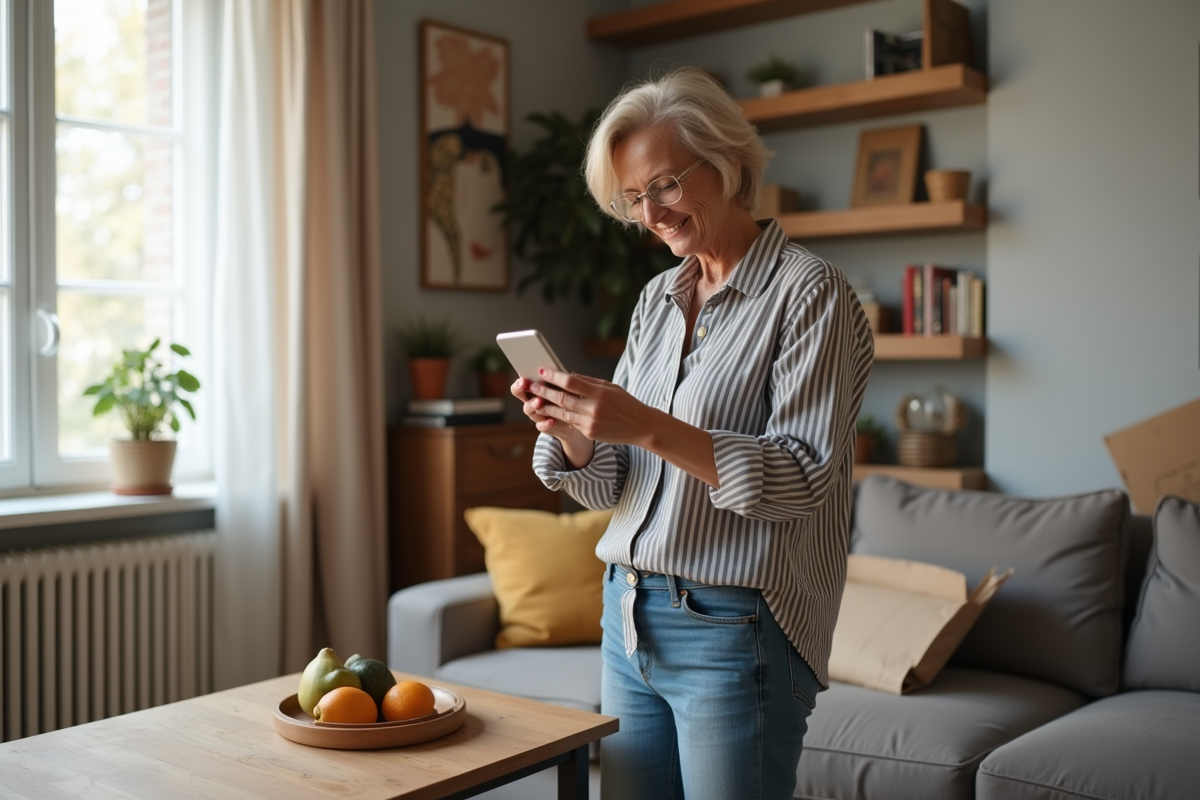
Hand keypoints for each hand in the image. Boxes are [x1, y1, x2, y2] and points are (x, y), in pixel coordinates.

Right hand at [511, 376, 579, 438]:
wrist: (576, 420)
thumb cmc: (568, 398)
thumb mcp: (564, 386)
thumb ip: (557, 380)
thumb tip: (557, 370)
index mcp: (535, 387)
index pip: (521, 381)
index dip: (519, 379)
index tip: (523, 377)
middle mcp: (532, 400)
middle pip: (520, 393)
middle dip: (520, 389)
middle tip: (525, 384)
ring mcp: (536, 414)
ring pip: (528, 409)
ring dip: (532, 404)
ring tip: (539, 401)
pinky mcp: (543, 426)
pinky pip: (540, 426)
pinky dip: (544, 423)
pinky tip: (551, 420)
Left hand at [526, 368, 650, 446]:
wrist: (641, 427)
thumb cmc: (625, 403)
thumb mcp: (610, 387)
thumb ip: (588, 382)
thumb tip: (567, 375)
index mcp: (599, 392)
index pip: (571, 382)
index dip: (554, 376)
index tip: (542, 371)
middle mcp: (593, 408)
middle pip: (562, 398)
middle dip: (543, 391)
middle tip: (530, 385)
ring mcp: (590, 423)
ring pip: (561, 413)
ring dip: (545, 406)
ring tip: (534, 399)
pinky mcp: (589, 433)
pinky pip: (570, 423)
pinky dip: (558, 416)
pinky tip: (548, 411)